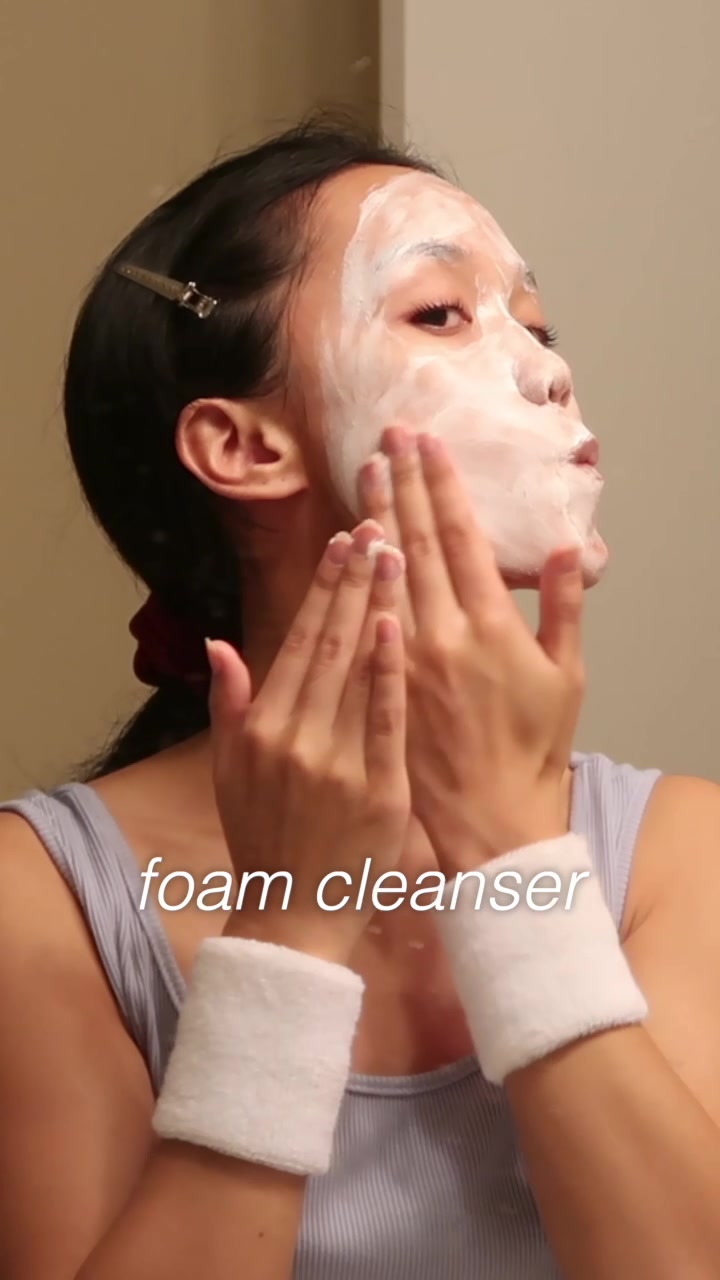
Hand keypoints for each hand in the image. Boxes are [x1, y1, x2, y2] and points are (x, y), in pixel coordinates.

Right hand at [207, 520, 410, 965]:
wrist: (294, 916)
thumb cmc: (264, 841)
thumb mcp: (229, 773)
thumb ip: (228, 704)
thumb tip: (219, 644)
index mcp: (263, 728)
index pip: (297, 642)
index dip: (321, 590)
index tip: (341, 542)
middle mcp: (295, 737)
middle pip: (329, 644)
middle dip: (353, 580)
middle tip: (375, 524)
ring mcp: (336, 763)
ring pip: (358, 671)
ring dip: (376, 607)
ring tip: (395, 552)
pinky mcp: (377, 790)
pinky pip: (385, 721)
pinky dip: (390, 673)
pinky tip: (399, 626)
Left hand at [359, 426, 585, 871]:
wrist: (489, 820)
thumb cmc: (532, 751)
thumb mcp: (566, 679)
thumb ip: (561, 611)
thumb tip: (562, 550)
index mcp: (491, 627)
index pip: (461, 539)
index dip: (442, 486)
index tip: (428, 444)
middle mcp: (443, 634)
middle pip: (417, 544)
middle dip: (402, 485)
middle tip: (387, 437)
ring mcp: (405, 659)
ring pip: (384, 574)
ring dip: (374, 518)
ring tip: (364, 472)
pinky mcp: (381, 684)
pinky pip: (361, 624)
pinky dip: (355, 581)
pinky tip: (346, 547)